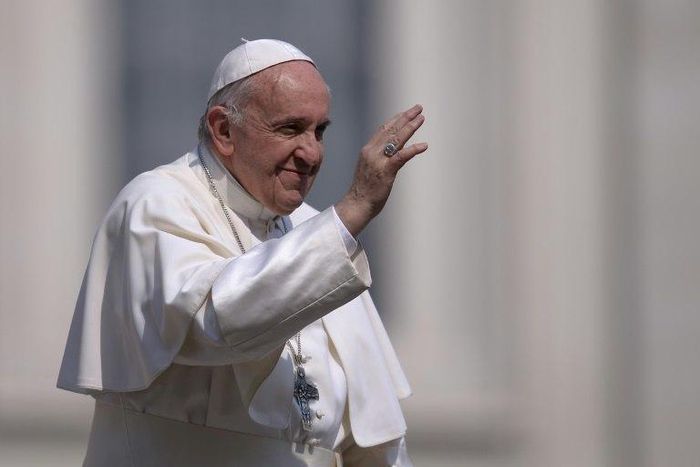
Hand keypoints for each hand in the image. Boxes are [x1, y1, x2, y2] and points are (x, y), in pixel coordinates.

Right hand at [335, 104, 427, 235]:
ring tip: (421, 118)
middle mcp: (372, 151)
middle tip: (418, 108)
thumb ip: (381, 156)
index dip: (396, 119)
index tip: (406, 112)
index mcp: (368, 149)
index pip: (383, 129)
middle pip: (391, 130)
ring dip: (410, 127)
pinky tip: (423, 145)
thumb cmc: (365, 189)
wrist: (357, 203)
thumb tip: (395, 148)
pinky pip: (401, 156)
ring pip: (396, 139)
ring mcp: (378, 160)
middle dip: (405, 117)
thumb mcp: (371, 167)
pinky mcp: (385, 171)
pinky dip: (413, 149)